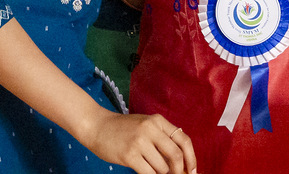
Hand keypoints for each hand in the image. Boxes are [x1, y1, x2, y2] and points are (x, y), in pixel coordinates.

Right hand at [80, 109, 195, 173]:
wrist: (96, 126)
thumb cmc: (122, 129)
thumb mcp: (144, 125)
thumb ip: (162, 138)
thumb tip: (181, 163)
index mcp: (157, 120)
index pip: (183, 140)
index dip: (191, 158)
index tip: (192, 171)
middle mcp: (150, 128)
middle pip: (176, 155)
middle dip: (179, 172)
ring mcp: (140, 141)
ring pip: (162, 168)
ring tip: (154, 171)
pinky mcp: (129, 155)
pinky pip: (149, 173)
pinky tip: (146, 173)